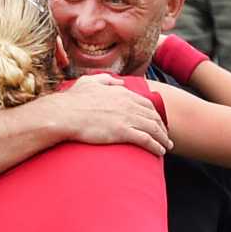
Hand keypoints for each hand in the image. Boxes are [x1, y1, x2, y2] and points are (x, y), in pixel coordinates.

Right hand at [35, 73, 170, 153]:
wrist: (65, 114)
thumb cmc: (73, 100)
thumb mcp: (90, 81)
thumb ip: (106, 79)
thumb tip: (119, 81)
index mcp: (121, 93)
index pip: (145, 103)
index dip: (153, 113)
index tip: (156, 121)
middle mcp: (128, 104)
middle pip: (153, 116)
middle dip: (162, 127)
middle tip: (165, 135)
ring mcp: (127, 118)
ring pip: (153, 128)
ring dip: (162, 138)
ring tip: (166, 146)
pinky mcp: (123, 132)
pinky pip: (146, 139)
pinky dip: (155, 146)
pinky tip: (159, 152)